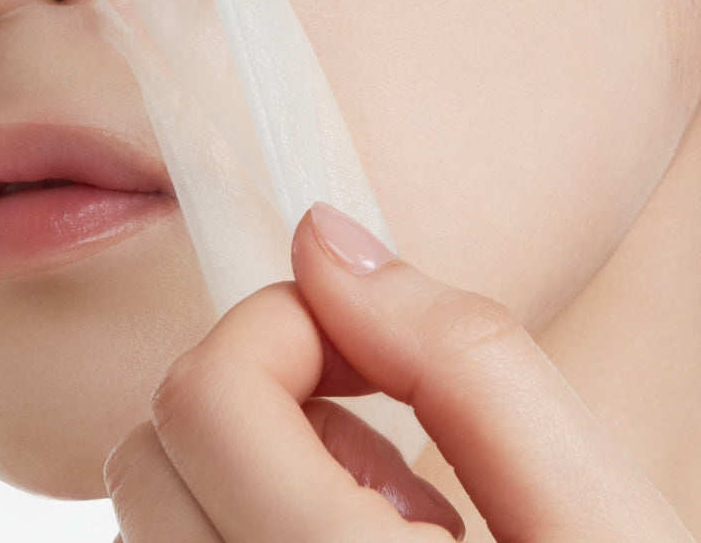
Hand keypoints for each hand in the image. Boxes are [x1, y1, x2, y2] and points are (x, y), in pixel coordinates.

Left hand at [105, 203, 694, 541]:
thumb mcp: (603, 519)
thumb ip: (467, 360)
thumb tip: (324, 240)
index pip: (206, 401)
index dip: (285, 327)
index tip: (372, 348)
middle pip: (150, 456)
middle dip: (261, 395)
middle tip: (383, 437)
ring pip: (154, 516)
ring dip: (253, 469)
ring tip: (387, 516)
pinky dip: (247, 526)